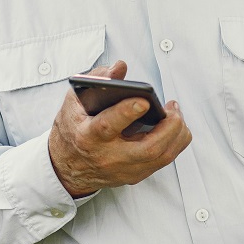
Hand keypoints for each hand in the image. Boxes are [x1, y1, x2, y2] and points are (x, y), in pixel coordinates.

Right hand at [47, 60, 190, 197]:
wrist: (66, 167)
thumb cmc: (73, 129)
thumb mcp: (74, 101)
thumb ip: (96, 80)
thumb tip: (120, 68)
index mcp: (87, 136)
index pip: (108, 125)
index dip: (127, 112)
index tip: (144, 100)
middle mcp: (107, 157)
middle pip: (148, 148)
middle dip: (169, 126)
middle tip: (172, 107)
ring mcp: (124, 170)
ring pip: (162, 156)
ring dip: (177, 133)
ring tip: (175, 113)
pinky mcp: (135, 175)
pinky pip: (164, 160)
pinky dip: (174, 142)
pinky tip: (174, 126)